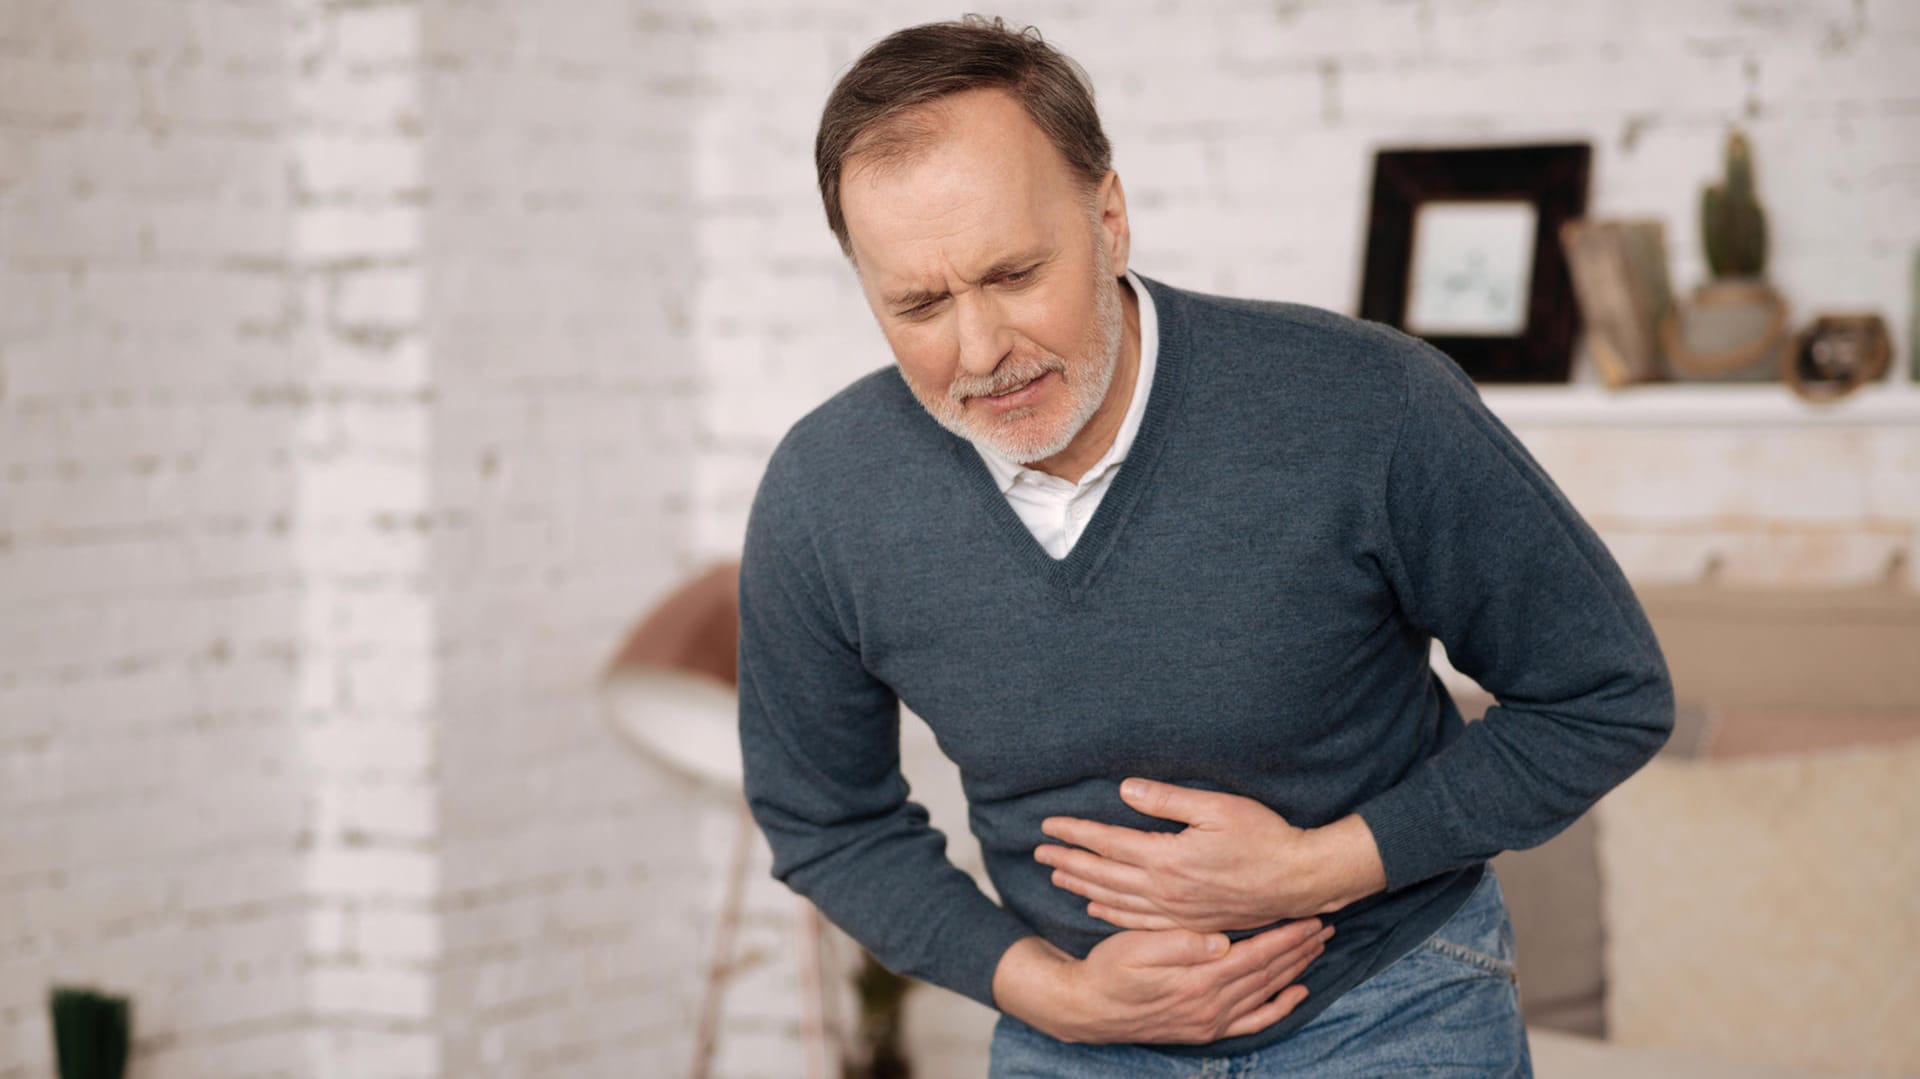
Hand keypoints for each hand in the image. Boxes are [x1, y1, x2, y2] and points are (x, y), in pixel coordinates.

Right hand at [991, 918, 1332, 1044]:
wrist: (1089, 1010)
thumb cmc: (1108, 970)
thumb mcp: (1134, 947)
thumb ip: (1179, 944)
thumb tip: (1220, 939)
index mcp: (1198, 979)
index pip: (1255, 955)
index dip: (1286, 936)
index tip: (1310, 916)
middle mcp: (1211, 1005)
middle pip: (1269, 974)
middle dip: (1299, 949)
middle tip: (1325, 926)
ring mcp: (1211, 1021)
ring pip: (1266, 993)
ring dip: (1295, 970)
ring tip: (1317, 949)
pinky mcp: (1206, 1030)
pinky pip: (1253, 1022)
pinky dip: (1278, 1007)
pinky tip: (1296, 993)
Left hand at [1036, 778, 1387, 932]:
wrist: (1299, 880)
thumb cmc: (1263, 837)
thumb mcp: (1216, 807)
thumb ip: (1166, 801)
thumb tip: (1123, 790)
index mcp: (1167, 857)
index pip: (1107, 843)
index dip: (1075, 833)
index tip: (1048, 825)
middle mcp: (1165, 889)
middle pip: (1103, 874)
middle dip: (1067, 862)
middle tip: (1038, 853)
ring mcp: (1176, 911)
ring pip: (1115, 900)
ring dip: (1082, 888)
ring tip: (1057, 878)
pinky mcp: (1190, 923)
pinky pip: (1139, 923)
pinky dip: (1112, 915)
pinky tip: (1097, 910)